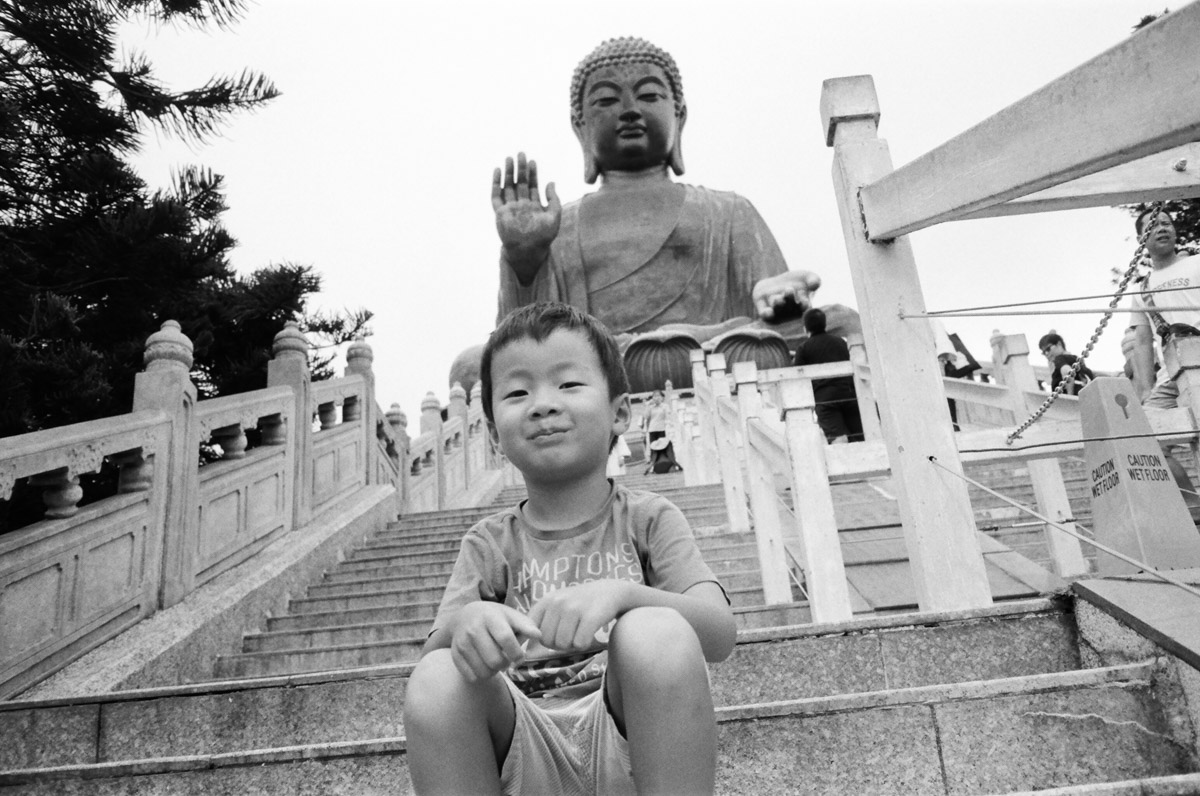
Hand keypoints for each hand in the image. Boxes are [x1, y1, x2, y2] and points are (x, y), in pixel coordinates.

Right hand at [450, 601, 540, 682]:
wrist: (463, 616)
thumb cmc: (494, 618)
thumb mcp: (510, 615)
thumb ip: (526, 625)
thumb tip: (539, 635)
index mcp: (490, 617)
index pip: (505, 638)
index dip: (516, 653)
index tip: (519, 657)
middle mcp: (473, 629)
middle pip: (495, 660)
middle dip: (506, 664)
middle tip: (506, 659)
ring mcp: (462, 643)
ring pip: (484, 672)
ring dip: (494, 672)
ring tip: (495, 661)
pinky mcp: (455, 655)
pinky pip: (472, 677)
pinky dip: (481, 676)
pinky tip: (483, 665)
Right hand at [492, 152, 561, 283]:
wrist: (529, 251)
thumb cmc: (543, 237)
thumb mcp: (554, 217)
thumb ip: (554, 200)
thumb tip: (551, 182)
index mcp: (533, 206)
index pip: (532, 185)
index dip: (532, 173)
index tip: (533, 161)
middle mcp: (521, 205)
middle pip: (520, 183)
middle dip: (521, 168)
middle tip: (521, 153)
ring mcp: (510, 208)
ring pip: (508, 186)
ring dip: (509, 172)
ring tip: (509, 158)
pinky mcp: (500, 213)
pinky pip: (496, 196)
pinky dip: (496, 183)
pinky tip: (497, 171)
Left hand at [528, 580, 629, 652]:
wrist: (611, 591)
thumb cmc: (580, 603)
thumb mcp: (557, 605)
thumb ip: (540, 621)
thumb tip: (524, 647)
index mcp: (546, 600)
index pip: (532, 631)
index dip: (540, 640)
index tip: (552, 637)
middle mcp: (557, 602)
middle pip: (547, 641)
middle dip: (559, 643)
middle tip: (571, 633)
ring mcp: (574, 609)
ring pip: (563, 644)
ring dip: (573, 644)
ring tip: (580, 632)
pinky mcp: (590, 617)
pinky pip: (580, 644)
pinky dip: (585, 644)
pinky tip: (590, 633)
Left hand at [752, 270, 820, 321]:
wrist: (776, 282)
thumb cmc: (797, 281)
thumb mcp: (807, 277)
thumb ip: (813, 280)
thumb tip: (815, 285)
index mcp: (803, 306)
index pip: (805, 308)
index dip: (804, 306)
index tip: (805, 302)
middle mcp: (790, 312)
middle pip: (789, 307)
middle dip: (789, 299)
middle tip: (789, 290)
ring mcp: (777, 312)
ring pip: (777, 309)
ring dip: (778, 304)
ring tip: (778, 298)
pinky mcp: (763, 311)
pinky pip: (765, 315)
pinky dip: (766, 314)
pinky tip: (768, 312)